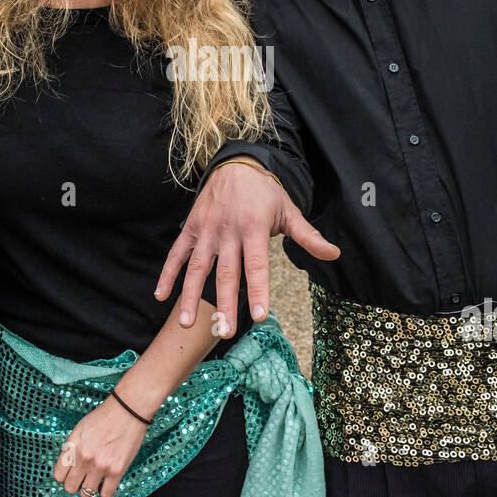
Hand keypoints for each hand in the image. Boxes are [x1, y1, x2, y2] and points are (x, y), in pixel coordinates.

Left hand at [54, 397, 149, 496]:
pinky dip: (105, 491)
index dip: (64, 477)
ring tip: (96, 480)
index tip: (71, 474)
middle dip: (75, 484)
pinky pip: (106, 494)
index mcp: (72, 446)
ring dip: (89, 489)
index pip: (58, 476)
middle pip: (70, 488)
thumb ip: (73, 448)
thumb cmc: (105, 416)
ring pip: (86, 494)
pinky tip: (107, 482)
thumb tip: (70, 466)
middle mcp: (83, 458)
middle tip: (83, 478)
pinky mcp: (116, 470)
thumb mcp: (80, 429)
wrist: (128, 409)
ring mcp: (100, 465)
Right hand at [157, 156, 338, 329]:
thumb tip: (334, 254)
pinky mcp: (192, 228)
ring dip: (190, 295)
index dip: (257, 290)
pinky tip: (161, 295)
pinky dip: (168, 274)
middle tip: (225, 332)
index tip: (258, 315)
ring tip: (186, 322)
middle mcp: (228, 232)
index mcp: (254, 229)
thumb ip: (308, 236)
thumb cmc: (266, 193)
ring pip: (197, 267)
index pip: (256, 266)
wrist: (237, 164)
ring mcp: (207, 231)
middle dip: (224, 304)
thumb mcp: (289, 211)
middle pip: (226, 273)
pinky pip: (177, 253)